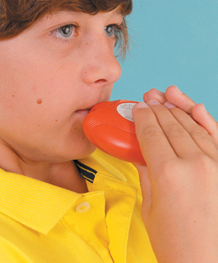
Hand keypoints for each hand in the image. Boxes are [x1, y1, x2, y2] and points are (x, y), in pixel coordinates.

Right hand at [132, 98, 217, 262]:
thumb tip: (141, 154)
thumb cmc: (181, 248)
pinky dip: (205, 119)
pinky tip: (195, 107)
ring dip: (177, 109)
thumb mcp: (151, 210)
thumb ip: (146, 174)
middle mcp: (195, 164)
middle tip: (148, 100)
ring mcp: (216, 164)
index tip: (137, 109)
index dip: (141, 118)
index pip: (151, 133)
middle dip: (156, 109)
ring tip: (167, 97)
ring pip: (193, 125)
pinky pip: (216, 135)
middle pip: (171, 124)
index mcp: (168, 174)